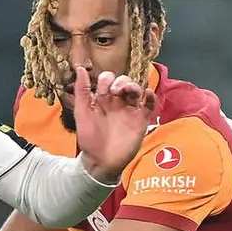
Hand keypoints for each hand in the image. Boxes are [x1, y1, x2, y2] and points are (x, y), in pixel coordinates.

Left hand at [71, 66, 150, 183]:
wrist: (100, 161)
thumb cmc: (89, 139)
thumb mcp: (82, 112)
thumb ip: (82, 91)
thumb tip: (80, 68)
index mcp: (103, 100)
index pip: (109, 80)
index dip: (107, 79)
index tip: (103, 88)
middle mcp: (117, 103)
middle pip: (125, 82)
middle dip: (121, 81)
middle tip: (115, 90)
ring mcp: (130, 111)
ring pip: (137, 90)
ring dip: (134, 86)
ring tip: (128, 90)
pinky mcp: (140, 121)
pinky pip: (149, 105)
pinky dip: (151, 97)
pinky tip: (147, 94)